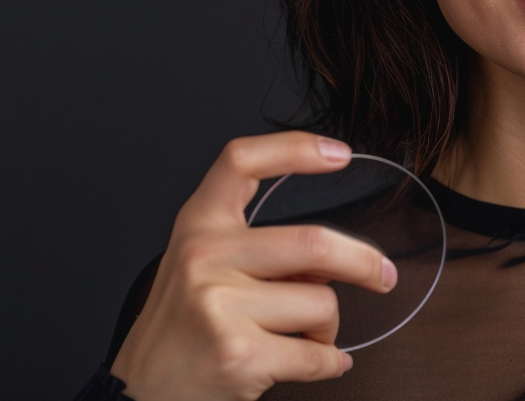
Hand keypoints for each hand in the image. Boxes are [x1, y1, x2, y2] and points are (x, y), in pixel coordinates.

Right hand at [109, 132, 397, 400]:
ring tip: (301, 337)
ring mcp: (218, 306)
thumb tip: (335, 260)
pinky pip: (318, 354)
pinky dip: (331, 363)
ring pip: (321, 303)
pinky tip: (317, 361)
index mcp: (198, 225)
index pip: (241, 161)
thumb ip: (259, 248)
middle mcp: (204, 257)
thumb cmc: (184, 327)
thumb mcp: (202, 266)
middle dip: (364, 263)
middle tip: (383, 275)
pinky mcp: (238, 355)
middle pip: (314, 243)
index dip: (294, 148)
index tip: (339, 153)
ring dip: (328, 328)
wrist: (141, 391)